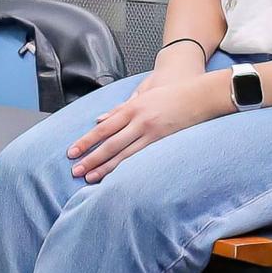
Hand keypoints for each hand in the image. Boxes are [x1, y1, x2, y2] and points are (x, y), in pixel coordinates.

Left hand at [74, 63, 233, 182]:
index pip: (103, 128)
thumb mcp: (142, 95)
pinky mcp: (163, 141)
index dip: (86, 141)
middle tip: (75, 171)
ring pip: (123, 153)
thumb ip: (121, 108)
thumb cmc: (172, 94)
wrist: (200, 95)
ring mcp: (151, 131)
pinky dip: (127, 167)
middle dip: (90, 158)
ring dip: (105, 167)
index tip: (71, 152)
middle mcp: (138, 120)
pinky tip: (117, 176)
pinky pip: (141, 157)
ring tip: (89, 178)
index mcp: (132, 107)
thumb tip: (99, 119)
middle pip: (109, 143)